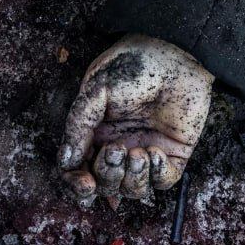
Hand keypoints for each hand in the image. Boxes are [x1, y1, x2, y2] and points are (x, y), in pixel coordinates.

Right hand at [57, 34, 213, 205]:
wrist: (177, 55)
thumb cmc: (134, 66)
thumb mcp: (96, 89)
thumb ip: (79, 124)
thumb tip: (68, 159)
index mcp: (96, 132)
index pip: (79, 169)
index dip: (77, 184)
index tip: (86, 185)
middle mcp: (119, 145)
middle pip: (105, 184)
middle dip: (108, 175)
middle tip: (117, 150)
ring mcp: (146, 151)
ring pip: (132, 189)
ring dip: (133, 178)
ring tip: (139, 152)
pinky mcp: (173, 154)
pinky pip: (163, 183)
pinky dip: (157, 175)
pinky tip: (156, 152)